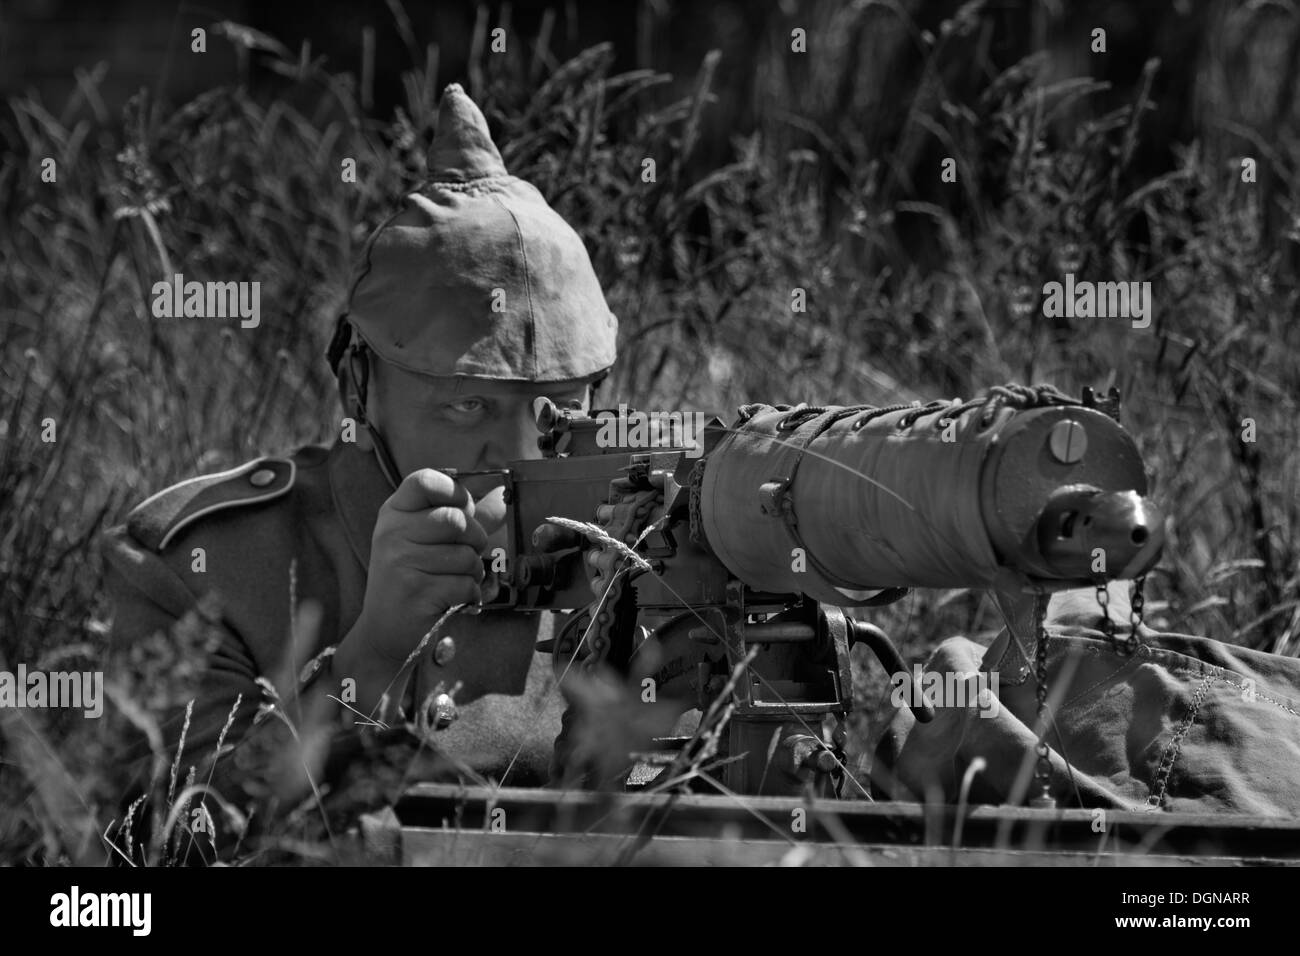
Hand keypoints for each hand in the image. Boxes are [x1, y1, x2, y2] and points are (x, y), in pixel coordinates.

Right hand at [350, 469, 506, 666]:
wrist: (385, 629)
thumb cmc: (413, 578)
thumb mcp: (428, 541)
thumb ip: (466, 517)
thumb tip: (501, 495)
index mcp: (394, 513)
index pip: (424, 480)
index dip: (454, 491)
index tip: (462, 509)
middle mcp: (392, 533)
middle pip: (456, 519)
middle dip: (475, 540)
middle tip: (465, 556)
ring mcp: (400, 562)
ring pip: (466, 555)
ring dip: (473, 573)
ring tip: (454, 580)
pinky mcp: (414, 591)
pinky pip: (465, 584)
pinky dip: (470, 595)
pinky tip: (452, 599)